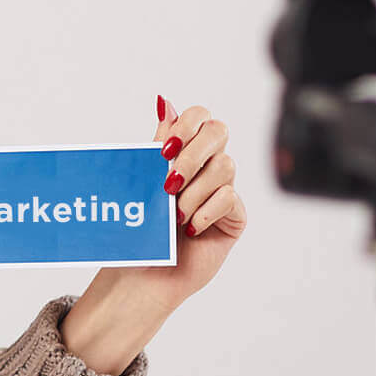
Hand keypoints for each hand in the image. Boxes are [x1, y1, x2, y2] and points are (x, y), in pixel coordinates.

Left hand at [122, 95, 248, 310]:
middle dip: (192, 154)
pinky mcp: (234, 217)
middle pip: (220, 131)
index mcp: (184, 152)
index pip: (201, 116)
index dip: (187, 124)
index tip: (165, 149)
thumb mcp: (144, 182)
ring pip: (225, 166)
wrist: (143, 274)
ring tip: (174, 215)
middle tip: (168, 181)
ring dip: (194, 190)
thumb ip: (157, 144)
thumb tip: (163, 102)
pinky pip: (230, 199)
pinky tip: (189, 228)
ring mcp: (224, 190)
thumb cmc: (140, 228)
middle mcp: (207, 167)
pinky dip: (205, 211)